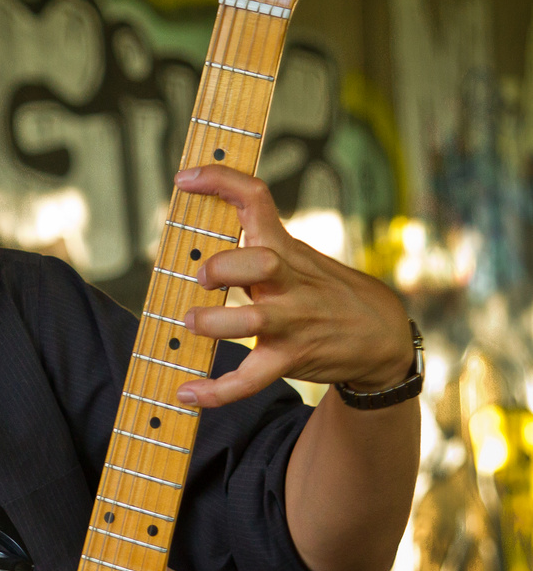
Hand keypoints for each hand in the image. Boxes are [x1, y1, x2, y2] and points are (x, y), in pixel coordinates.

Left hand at [170, 165, 413, 408]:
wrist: (383, 337)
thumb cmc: (327, 291)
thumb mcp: (302, 257)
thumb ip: (259, 244)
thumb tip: (202, 230)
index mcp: (288, 251)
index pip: (257, 200)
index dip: (221, 182)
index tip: (186, 177)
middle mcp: (291, 284)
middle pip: (260, 262)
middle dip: (225, 266)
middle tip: (201, 276)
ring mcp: (292, 324)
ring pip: (252, 321)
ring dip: (215, 323)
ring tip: (192, 322)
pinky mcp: (290, 360)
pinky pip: (249, 380)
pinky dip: (215, 391)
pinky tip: (186, 393)